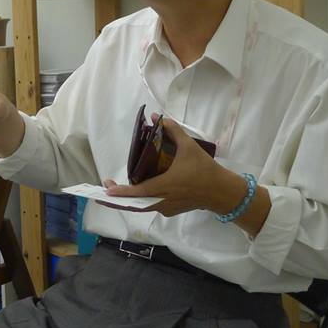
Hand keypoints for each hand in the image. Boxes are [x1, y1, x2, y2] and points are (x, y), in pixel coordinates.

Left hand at [105, 116, 232, 217]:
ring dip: (130, 199)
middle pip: (134, 205)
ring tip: (119, 188)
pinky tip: (141, 189)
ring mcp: (166, 208)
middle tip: (105, 189)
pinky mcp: (171, 210)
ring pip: (143, 206)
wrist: (221, 192)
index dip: (120, 192)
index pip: (137, 192)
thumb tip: (158, 117)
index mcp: (164, 187)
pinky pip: (152, 206)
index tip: (107, 188)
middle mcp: (162, 201)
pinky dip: (143, 200)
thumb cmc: (204, 169)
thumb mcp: (189, 147)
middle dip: (118, 199)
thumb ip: (173, 131)